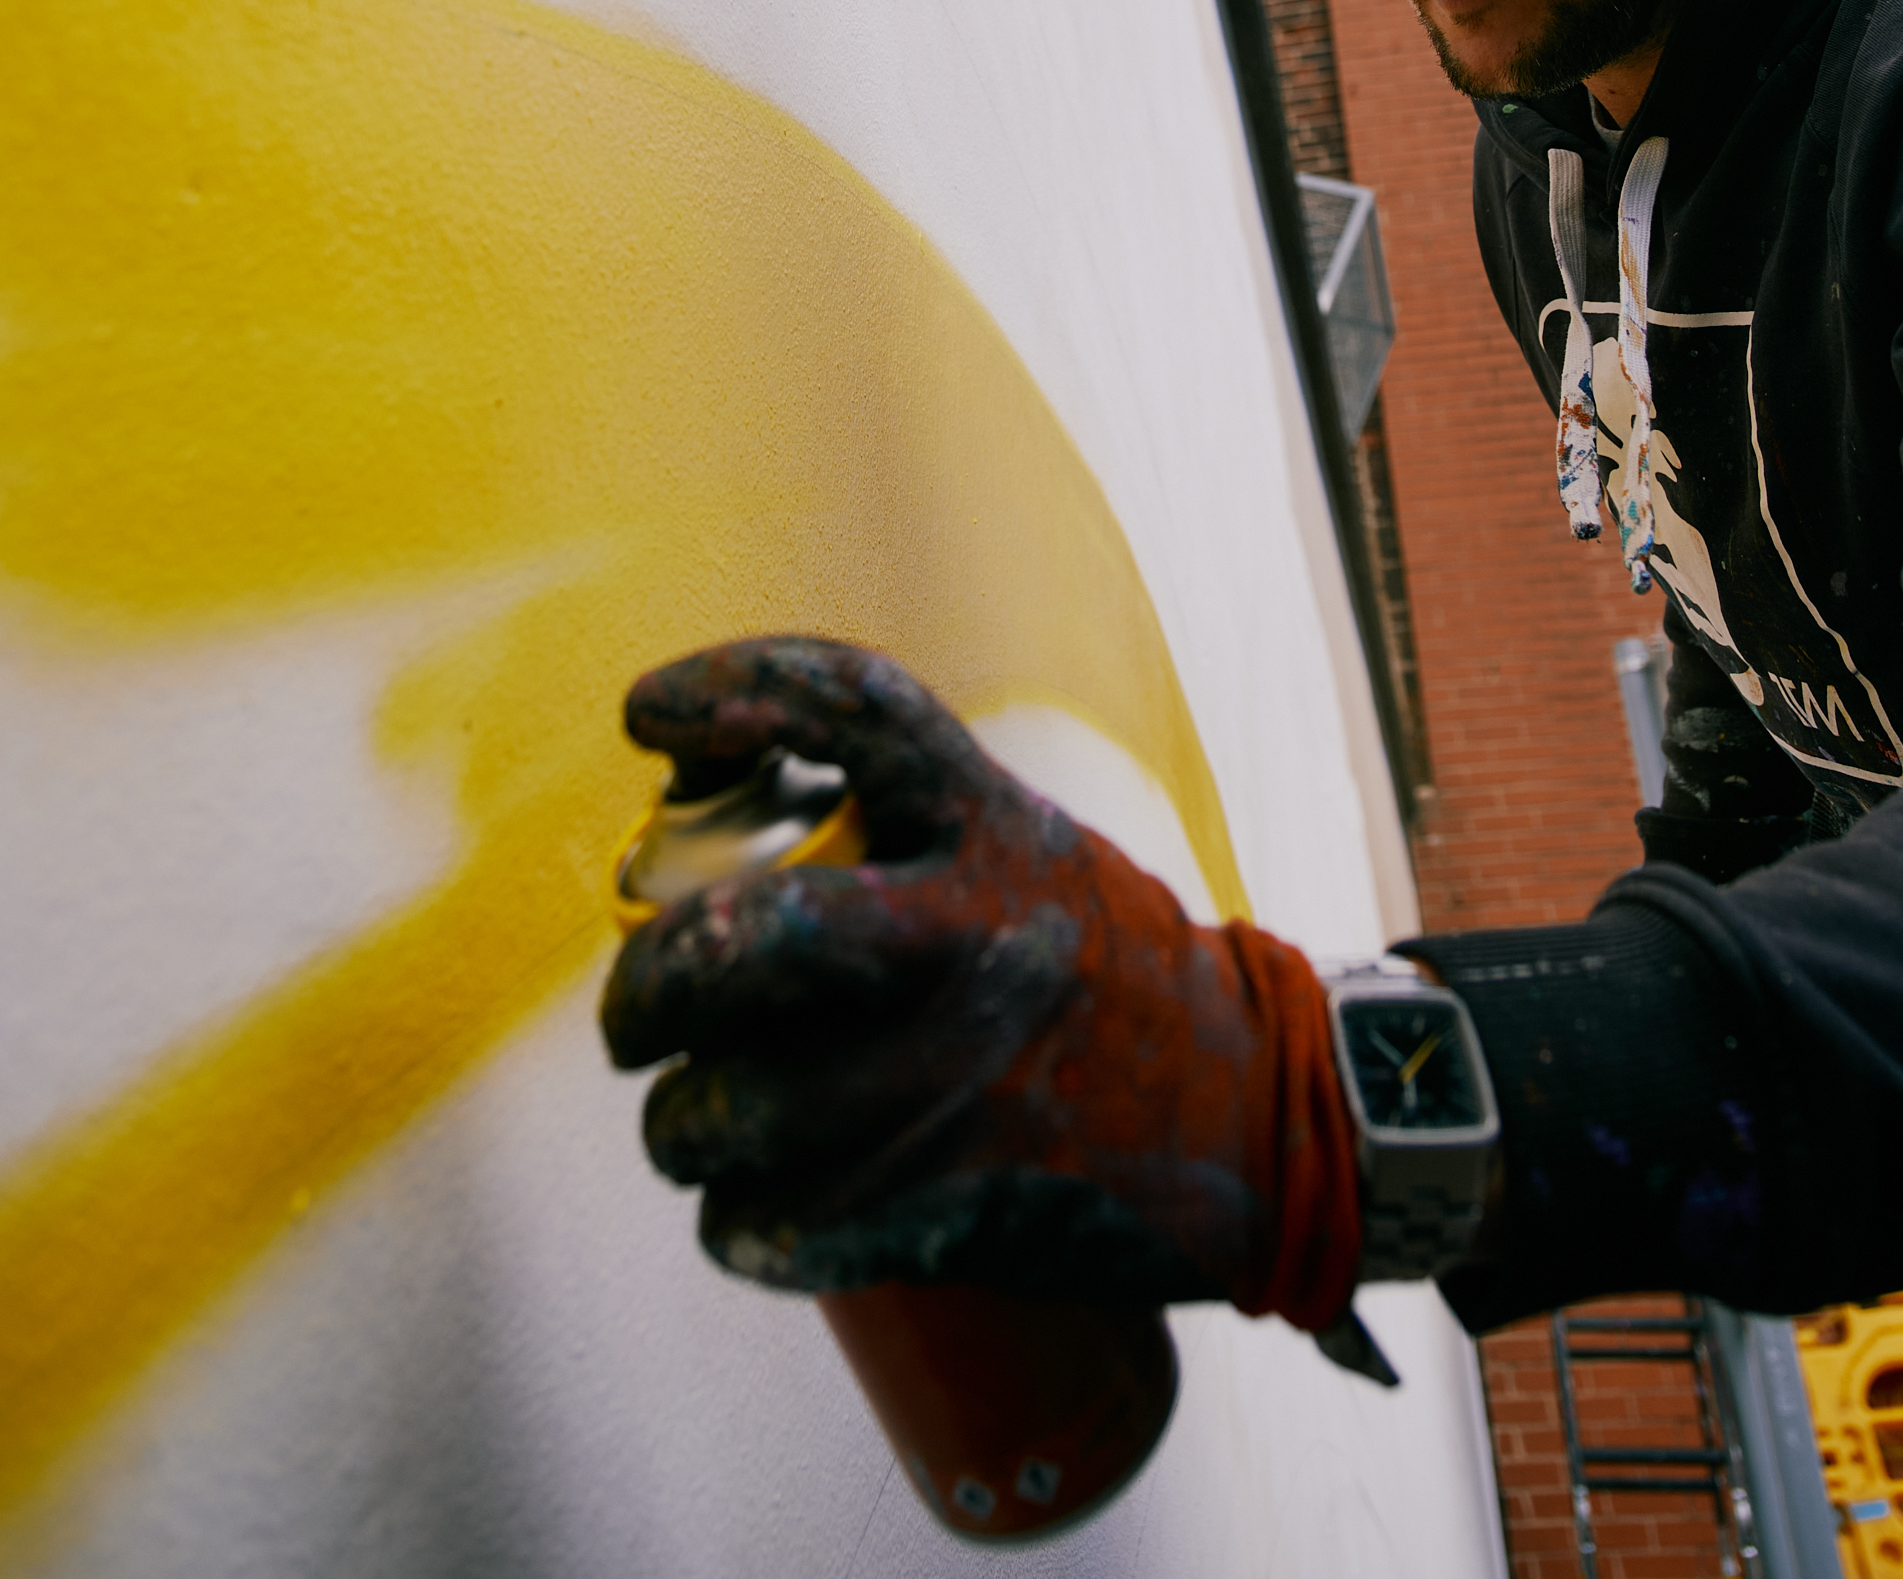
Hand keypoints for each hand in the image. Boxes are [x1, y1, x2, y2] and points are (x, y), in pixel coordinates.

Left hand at [600, 638, 1359, 1327]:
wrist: (1259, 1121)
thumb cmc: (1108, 969)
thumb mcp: (1025, 849)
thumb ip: (899, 823)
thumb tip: (708, 820)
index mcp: (994, 827)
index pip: (855, 706)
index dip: (737, 687)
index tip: (648, 714)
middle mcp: (976, 937)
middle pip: (743, 936)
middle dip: (647, 984)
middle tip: (635, 1014)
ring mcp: (962, 1079)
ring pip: (730, 1109)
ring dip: (680, 1128)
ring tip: (696, 1125)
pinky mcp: (954, 1209)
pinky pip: (771, 1225)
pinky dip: (734, 1224)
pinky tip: (750, 1208)